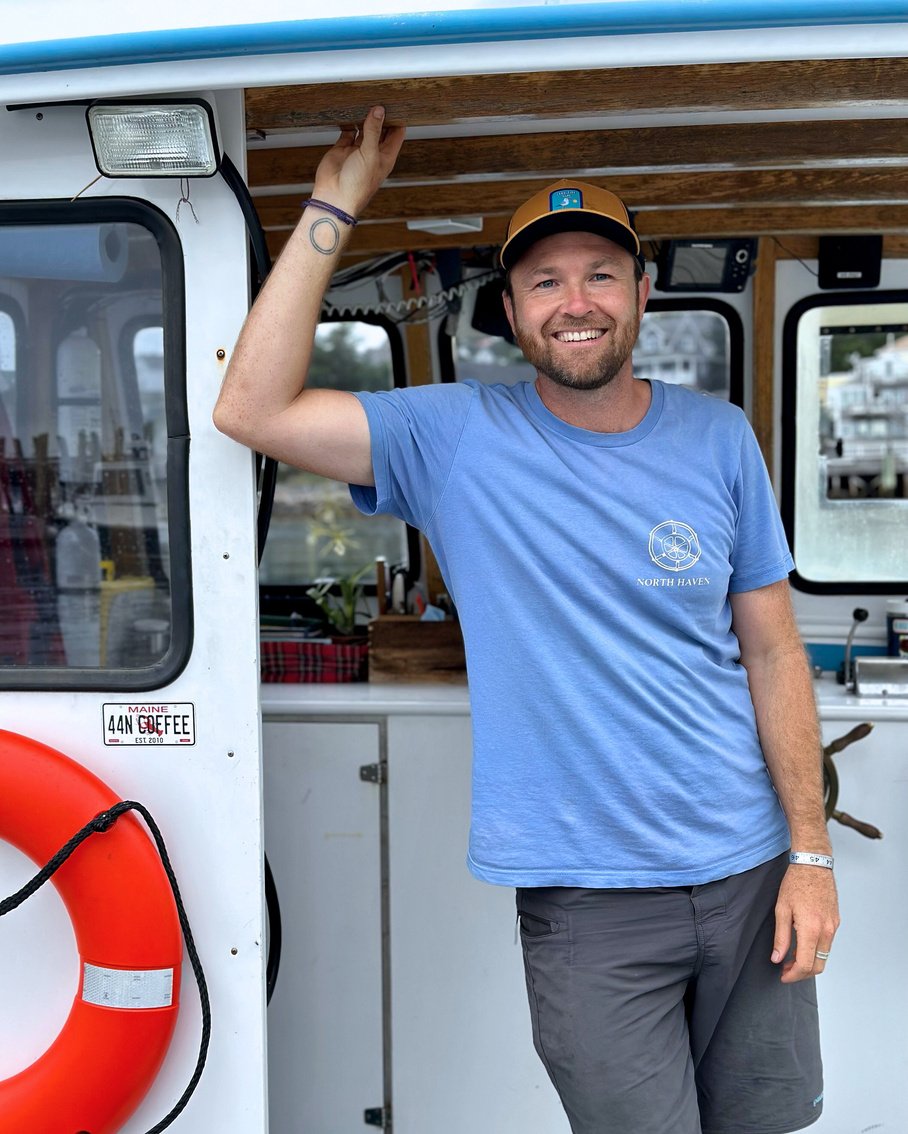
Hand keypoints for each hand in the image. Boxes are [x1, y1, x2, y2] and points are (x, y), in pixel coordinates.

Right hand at [312, 106, 405, 218]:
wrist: (334, 197)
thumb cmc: (357, 185)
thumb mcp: (370, 154)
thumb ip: (373, 131)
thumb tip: (379, 111)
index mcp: (386, 156)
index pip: (397, 133)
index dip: (398, 118)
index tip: (397, 103)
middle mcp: (373, 152)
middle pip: (381, 128)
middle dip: (381, 115)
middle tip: (381, 96)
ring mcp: (358, 150)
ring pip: (364, 128)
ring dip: (365, 116)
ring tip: (366, 99)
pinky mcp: (343, 148)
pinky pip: (347, 131)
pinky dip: (348, 121)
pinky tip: (349, 111)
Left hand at [771, 865, 839, 982]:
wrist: (814, 865)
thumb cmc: (796, 884)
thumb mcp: (782, 910)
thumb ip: (781, 937)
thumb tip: (777, 958)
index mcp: (811, 929)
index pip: (805, 964)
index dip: (793, 975)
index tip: (782, 976)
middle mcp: (826, 931)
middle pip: (818, 965)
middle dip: (801, 973)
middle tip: (785, 969)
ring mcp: (833, 927)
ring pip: (824, 956)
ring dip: (809, 962)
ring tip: (790, 957)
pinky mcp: (836, 922)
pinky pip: (827, 944)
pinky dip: (815, 950)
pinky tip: (801, 944)